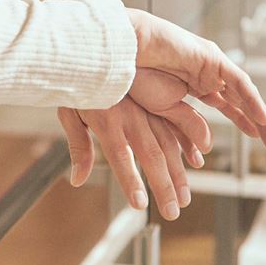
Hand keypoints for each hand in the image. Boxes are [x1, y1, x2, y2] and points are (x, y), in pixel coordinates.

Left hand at [59, 68, 211, 217]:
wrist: (98, 52)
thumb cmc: (80, 86)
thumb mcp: (70, 112)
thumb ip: (78, 147)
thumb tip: (77, 179)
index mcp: (106, 121)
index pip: (120, 156)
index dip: (130, 180)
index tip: (140, 204)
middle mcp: (131, 118)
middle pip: (150, 155)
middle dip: (163, 186)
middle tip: (173, 212)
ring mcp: (147, 110)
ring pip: (168, 144)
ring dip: (178, 173)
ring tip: (184, 199)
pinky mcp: (156, 103)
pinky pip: (176, 126)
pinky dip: (188, 145)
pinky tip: (195, 161)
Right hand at [128, 8, 265, 150]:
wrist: (125, 53)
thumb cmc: (136, 77)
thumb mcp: (166, 110)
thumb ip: (190, 126)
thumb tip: (208, 148)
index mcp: (195, 84)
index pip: (229, 106)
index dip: (245, 122)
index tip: (260, 140)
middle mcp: (208, 74)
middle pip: (241, 101)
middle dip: (260, 123)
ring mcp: (211, 65)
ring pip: (244, 94)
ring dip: (262, 117)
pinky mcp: (212, 59)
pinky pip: (238, 82)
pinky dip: (251, 102)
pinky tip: (263, 120)